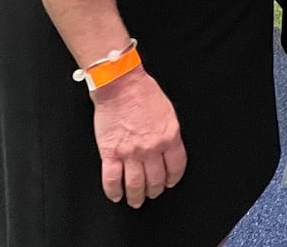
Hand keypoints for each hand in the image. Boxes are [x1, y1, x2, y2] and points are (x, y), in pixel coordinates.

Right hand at [92, 68, 185, 207]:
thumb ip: (168, 133)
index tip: (170, 182)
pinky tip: (116, 196)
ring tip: (136, 200)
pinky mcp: (110, 153)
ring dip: (136, 196)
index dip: (173, 178)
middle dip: (155, 190)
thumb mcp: (168, 113)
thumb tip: (168, 148)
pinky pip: (112, 179)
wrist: (121, 86)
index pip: (176, 166)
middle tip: (153, 193)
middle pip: (156, 179)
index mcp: (169, 136)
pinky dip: (114, 191)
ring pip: (135, 184)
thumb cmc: (143, 93)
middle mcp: (151, 148)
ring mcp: (130, 152)